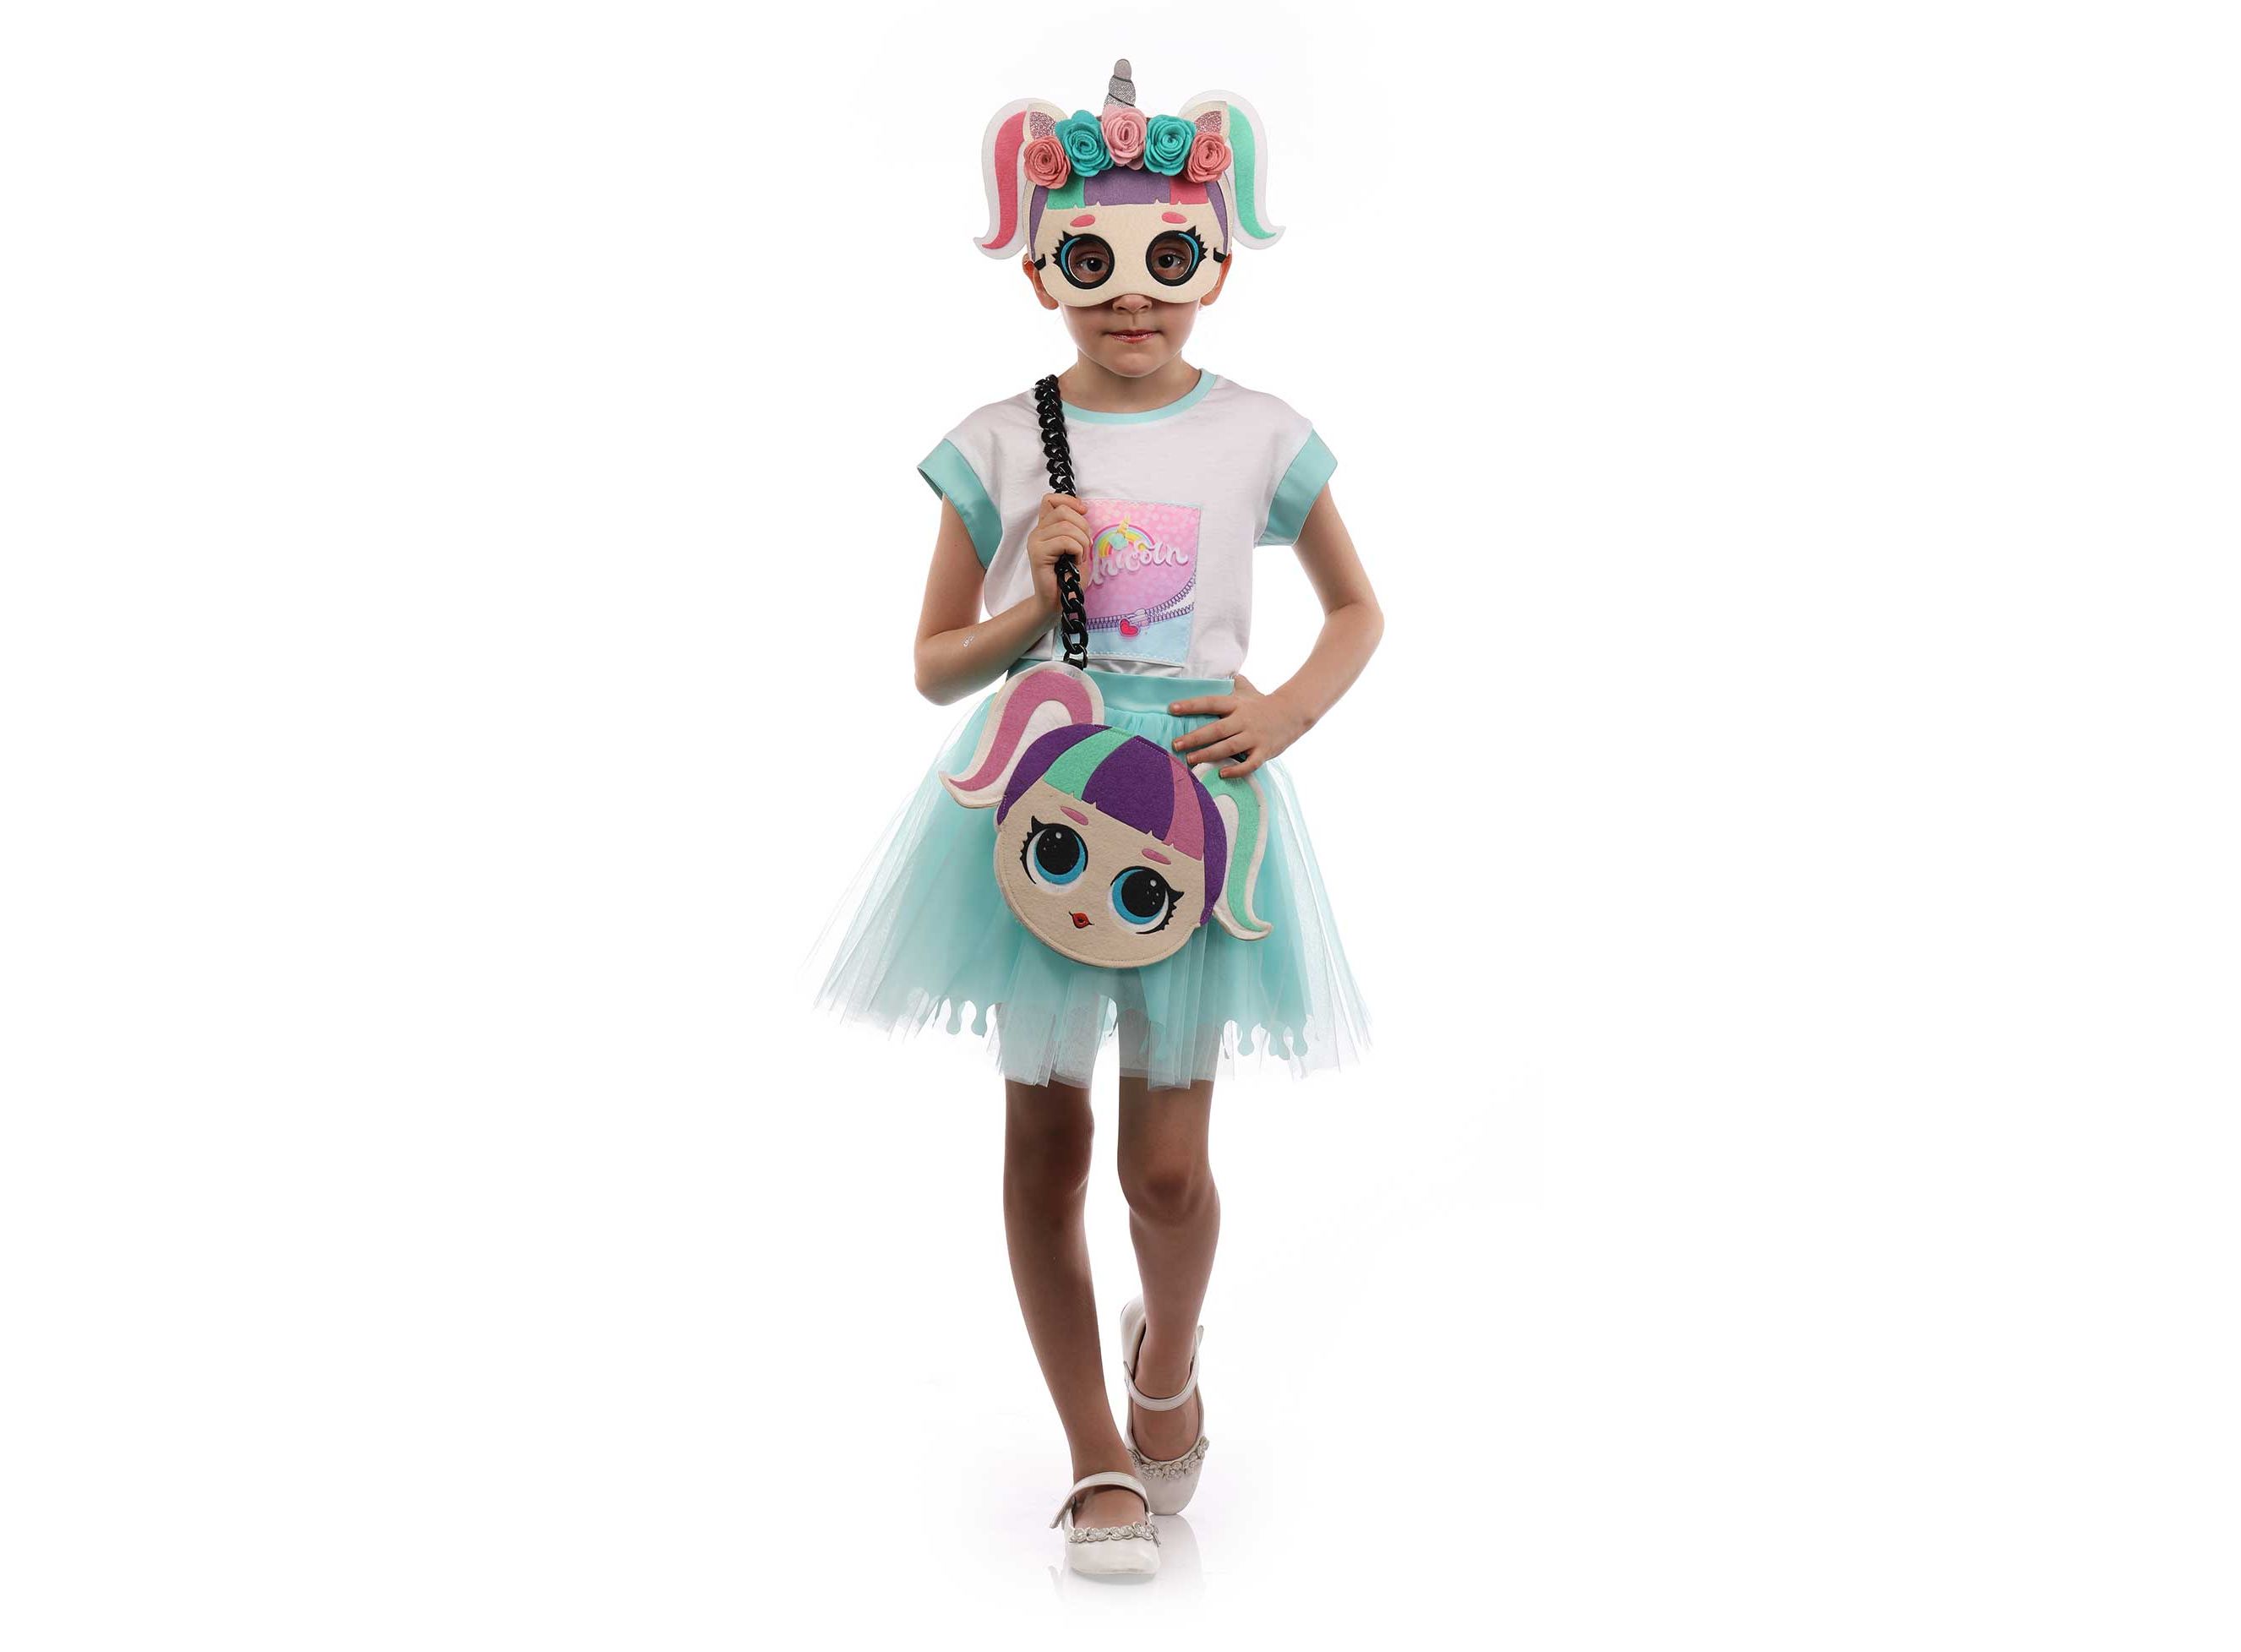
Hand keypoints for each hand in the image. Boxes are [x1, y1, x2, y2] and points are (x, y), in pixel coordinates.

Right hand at [1025, 492, 1088, 612]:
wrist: (1060, 602)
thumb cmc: (1070, 577)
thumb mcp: (1078, 547)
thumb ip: (1076, 527)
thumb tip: (1082, 510)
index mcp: (1046, 528)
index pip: (1050, 499)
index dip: (1069, 501)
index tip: (1084, 512)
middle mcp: (1037, 532)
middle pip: (1063, 511)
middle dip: (1083, 527)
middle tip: (1084, 547)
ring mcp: (1035, 542)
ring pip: (1067, 526)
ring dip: (1082, 542)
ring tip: (1079, 557)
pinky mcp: (1037, 553)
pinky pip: (1065, 541)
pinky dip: (1077, 551)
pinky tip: (1074, 562)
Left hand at [1168, 673, 1309, 778]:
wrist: (1294, 712)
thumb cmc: (1265, 704)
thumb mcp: (1249, 691)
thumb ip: (1236, 683)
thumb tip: (1228, 672)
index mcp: (1237, 705)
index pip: (1210, 702)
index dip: (1191, 705)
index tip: (1172, 708)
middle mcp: (1244, 720)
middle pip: (1216, 729)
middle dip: (1194, 738)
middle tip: (1176, 744)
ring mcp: (1254, 737)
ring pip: (1228, 747)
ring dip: (1208, 754)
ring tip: (1190, 759)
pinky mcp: (1264, 752)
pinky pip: (1249, 764)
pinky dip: (1236, 770)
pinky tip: (1221, 773)